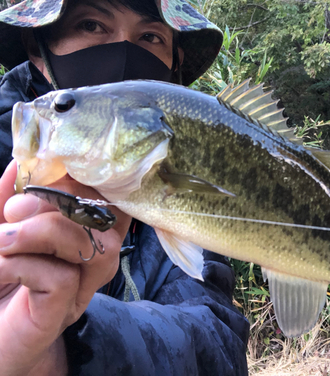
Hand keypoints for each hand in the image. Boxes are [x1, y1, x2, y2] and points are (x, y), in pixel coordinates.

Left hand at [0, 161, 131, 374]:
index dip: (90, 178)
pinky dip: (22, 264)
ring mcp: (83, 285)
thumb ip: (10, 195)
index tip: (54, 169)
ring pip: (93, 244)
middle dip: (61, 199)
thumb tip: (22, 160)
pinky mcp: (64, 311)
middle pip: (107, 214)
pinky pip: (61, 277)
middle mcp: (93, 257)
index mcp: (83, 232)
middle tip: (13, 209)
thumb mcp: (1, 227)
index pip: (110, 197)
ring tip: (1, 241)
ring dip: (40, 231)